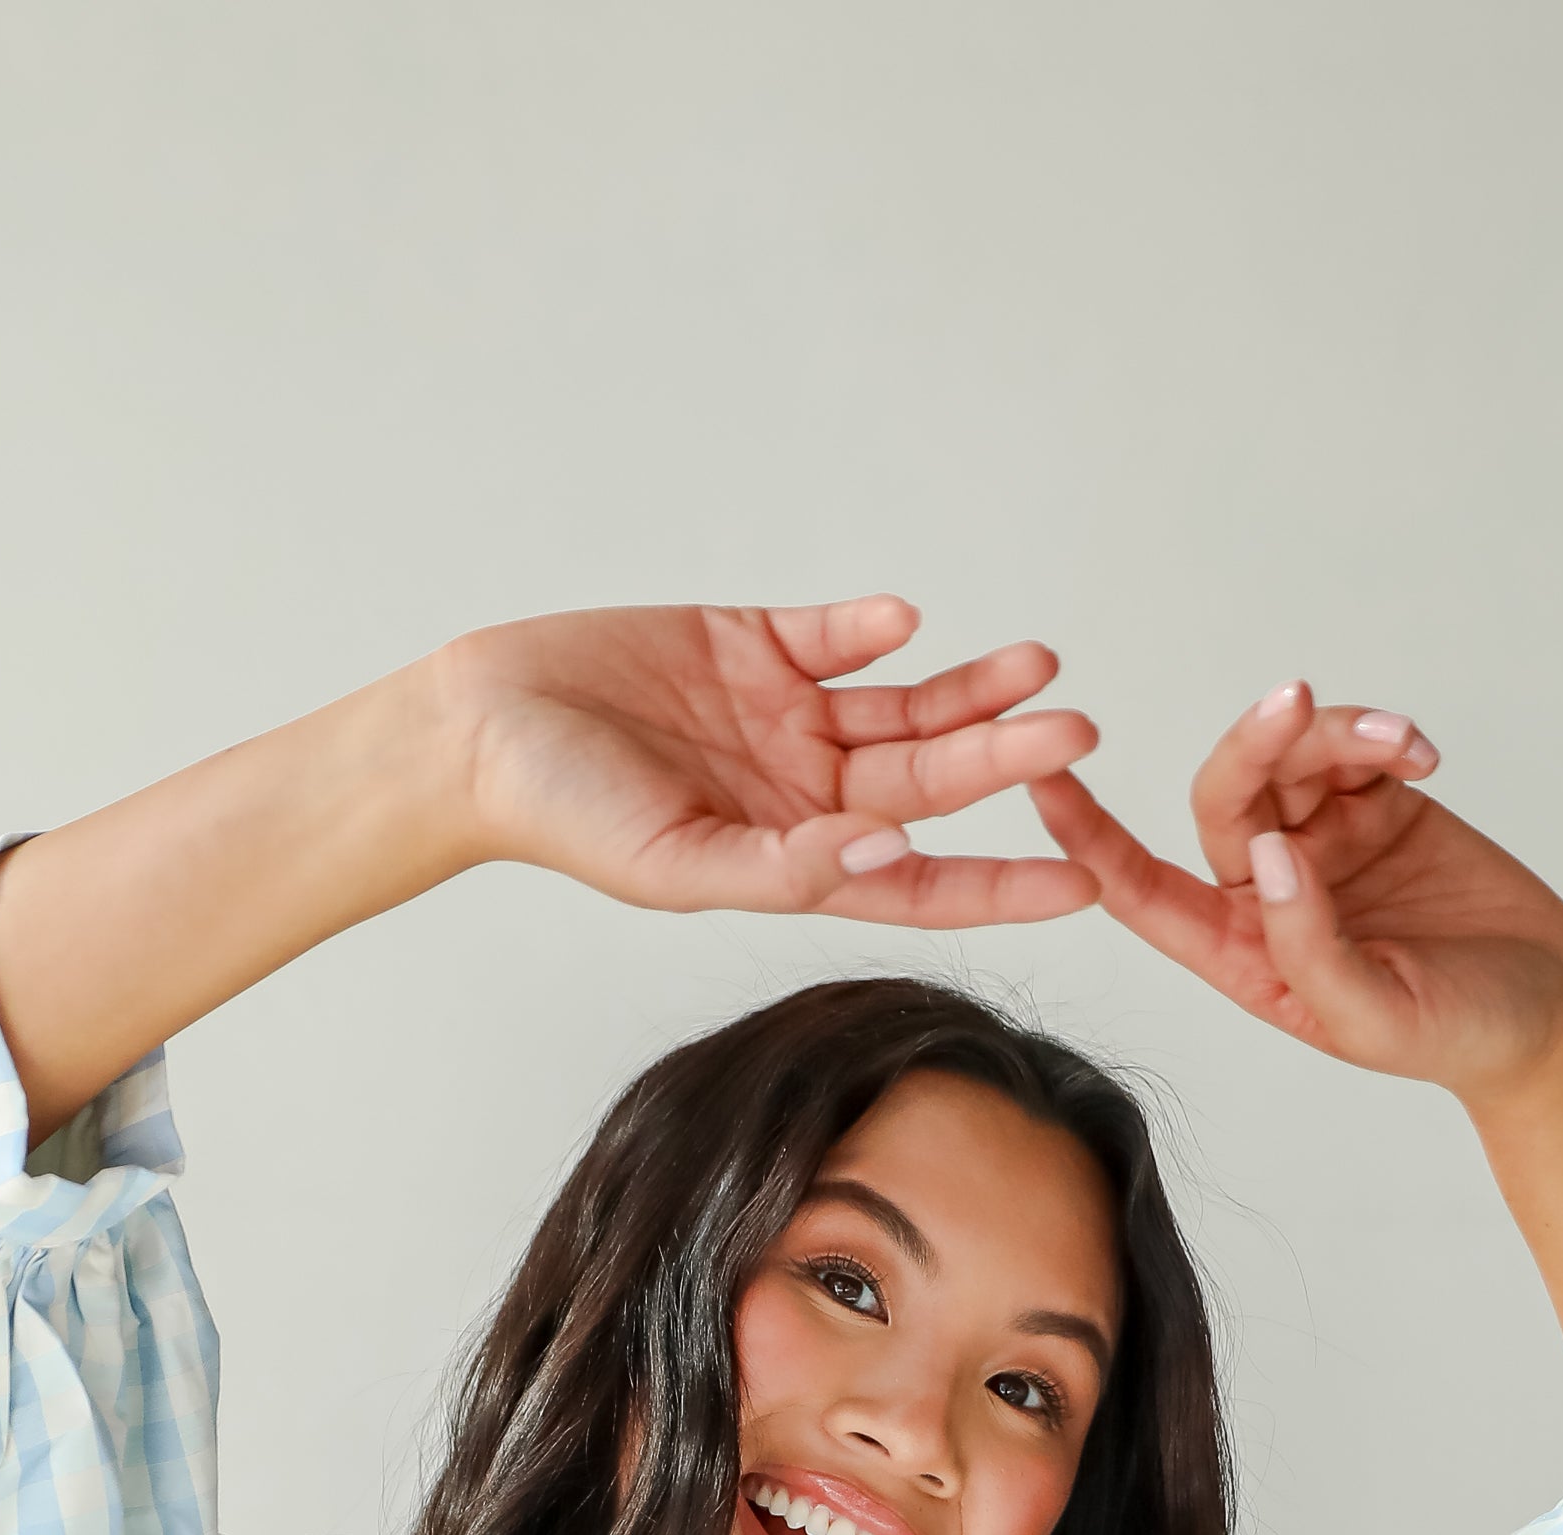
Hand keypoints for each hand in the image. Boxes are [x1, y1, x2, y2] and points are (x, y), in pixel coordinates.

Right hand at [441, 598, 1100, 929]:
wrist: (482, 730)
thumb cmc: (564, 816)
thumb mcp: (674, 863)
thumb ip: (783, 867)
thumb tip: (888, 855)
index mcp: (795, 860)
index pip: (919, 881)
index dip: (1000, 884)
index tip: (1081, 882)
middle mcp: (805, 792)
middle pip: (929, 780)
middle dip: (1004, 759)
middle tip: (1077, 734)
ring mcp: (785, 717)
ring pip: (905, 706)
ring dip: (970, 688)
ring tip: (1038, 665)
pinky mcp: (755, 643)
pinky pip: (834, 634)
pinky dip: (870, 627)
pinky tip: (904, 622)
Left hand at [1032, 687, 1562, 1105]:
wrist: (1550, 1012)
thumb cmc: (1460, 1036)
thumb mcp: (1375, 1015)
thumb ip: (1311, 945)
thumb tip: (1268, 857)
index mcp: (1243, 955)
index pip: (1141, 891)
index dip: (1088, 838)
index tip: (1039, 780)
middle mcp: (1269, 893)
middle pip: (1223, 797)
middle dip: (1255, 746)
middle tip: (1300, 704)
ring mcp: (1324, 843)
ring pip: (1291, 758)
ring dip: (1335, 731)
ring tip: (1402, 743)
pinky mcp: (1380, 807)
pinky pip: (1354, 747)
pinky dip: (1380, 732)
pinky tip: (1421, 749)